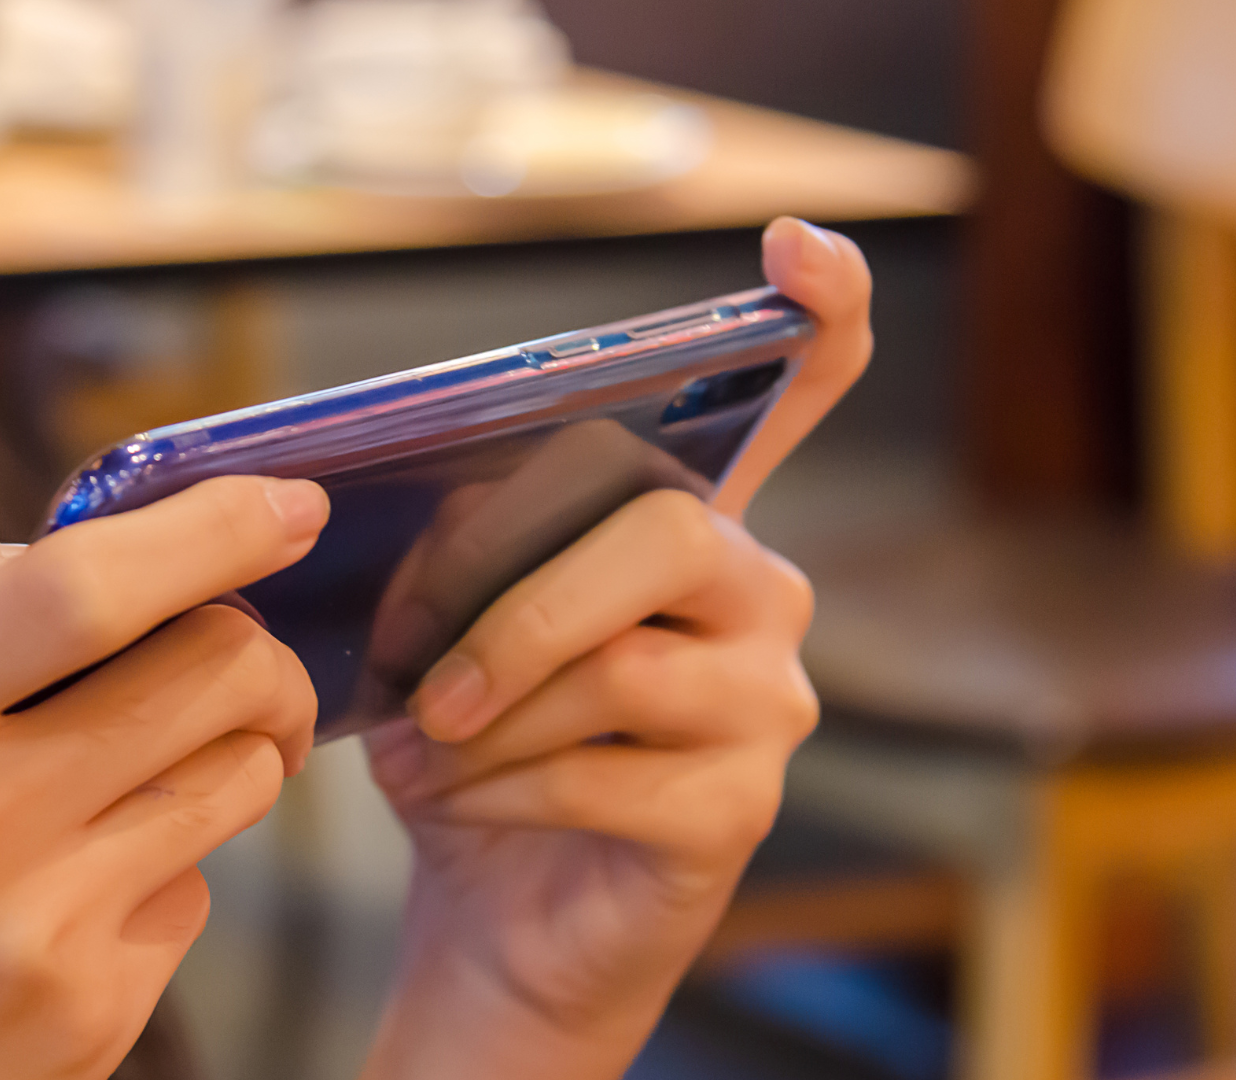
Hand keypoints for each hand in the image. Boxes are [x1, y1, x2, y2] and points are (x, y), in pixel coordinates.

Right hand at [0, 477, 328, 1079]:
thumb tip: (63, 534)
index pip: (77, 592)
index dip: (207, 531)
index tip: (290, 500)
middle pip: (213, 673)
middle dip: (254, 637)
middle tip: (230, 643)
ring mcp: (37, 933)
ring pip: (242, 776)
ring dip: (229, 741)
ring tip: (149, 754)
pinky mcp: (92, 1011)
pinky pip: (201, 885)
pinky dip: (167, 857)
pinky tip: (80, 879)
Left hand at [359, 218, 871, 1079]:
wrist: (494, 908)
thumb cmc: (476, 747)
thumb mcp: (444, 628)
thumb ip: (466, 548)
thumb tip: (441, 520)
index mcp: (690, 526)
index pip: (793, 399)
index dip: (812, 318)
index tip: (791, 251)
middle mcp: (759, 594)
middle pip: (661, 531)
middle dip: (512, 607)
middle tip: (426, 686)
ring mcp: (768, 702)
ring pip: (623, 663)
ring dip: (490, 711)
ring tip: (422, 752)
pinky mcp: (741, 807)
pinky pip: (608, 770)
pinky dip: (503, 785)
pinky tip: (461, 800)